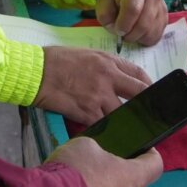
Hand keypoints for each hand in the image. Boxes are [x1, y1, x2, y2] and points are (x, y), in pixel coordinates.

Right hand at [34, 47, 150, 124]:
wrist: (35, 72)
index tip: (151, 94)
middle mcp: (108, 78)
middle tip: (148, 114)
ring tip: (126, 127)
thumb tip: (119, 79)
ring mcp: (99, 97)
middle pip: (139, 95)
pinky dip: (105, 128)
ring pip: (123, 114)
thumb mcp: (86, 54)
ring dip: (124, 120)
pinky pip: (104, 124)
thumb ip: (105, 66)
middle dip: (146, 106)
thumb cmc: (56, 60)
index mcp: (108, 62)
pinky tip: (105, 131)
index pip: (139, 74)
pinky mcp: (87, 113)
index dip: (149, 86)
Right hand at [46, 138, 162, 186]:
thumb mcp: (87, 144)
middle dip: (121, 170)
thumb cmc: (76, 170)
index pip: (156, 165)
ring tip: (85, 176)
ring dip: (107, 186)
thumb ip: (101, 149)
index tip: (139, 146)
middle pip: (135, 182)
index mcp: (134, 178)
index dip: (149, 153)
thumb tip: (98, 156)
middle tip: (102, 158)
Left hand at [95, 0, 167, 46]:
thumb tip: (114, 27)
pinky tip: (137, 33)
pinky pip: (155, 37)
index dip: (124, 23)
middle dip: (130, 34)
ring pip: (150, 32)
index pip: (133, 9)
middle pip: (143, 24)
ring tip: (129, 32)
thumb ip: (105, 13)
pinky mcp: (165, 20)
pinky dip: (144, 39)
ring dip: (136, 37)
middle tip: (122, 34)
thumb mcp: (104, 1)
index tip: (117, 30)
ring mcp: (162, 8)